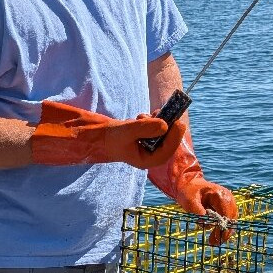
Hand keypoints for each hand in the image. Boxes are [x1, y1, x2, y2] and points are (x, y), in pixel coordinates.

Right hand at [31, 101, 185, 168]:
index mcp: (145, 161)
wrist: (94, 136)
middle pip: (167, 141)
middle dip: (168, 126)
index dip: (174, 137)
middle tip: (168, 111)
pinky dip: (152, 120)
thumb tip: (166, 125)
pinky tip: (141, 116)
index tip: (178, 122)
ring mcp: (147, 146)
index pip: (166, 151)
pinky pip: (155, 128)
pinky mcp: (144, 137)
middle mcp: (148, 155)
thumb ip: (144, 128)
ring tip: (149, 113)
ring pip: (162, 134)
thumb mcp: (124, 131)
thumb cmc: (107, 137)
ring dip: (159, 121)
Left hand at [147, 132, 237, 244]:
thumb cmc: (189, 192)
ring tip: (212, 242)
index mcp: (220, 195)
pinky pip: (228, 220)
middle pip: (231, 219)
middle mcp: (228, 198)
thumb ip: (198, 211)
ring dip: (223, 232)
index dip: (222, 228)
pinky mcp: (226, 207)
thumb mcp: (189, 201)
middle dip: (223, 232)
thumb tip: (207, 224)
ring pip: (231, 221)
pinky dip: (222, 228)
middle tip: (213, 243)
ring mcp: (229, 202)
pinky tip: (215, 235)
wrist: (190, 185)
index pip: (226, 214)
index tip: (216, 239)